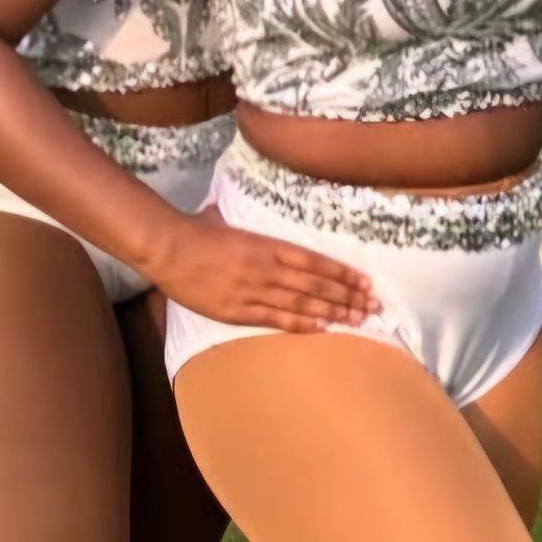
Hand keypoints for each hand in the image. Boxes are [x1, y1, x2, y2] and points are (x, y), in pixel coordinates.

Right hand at [154, 205, 377, 330]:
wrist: (169, 248)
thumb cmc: (195, 230)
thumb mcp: (225, 219)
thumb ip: (237, 222)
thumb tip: (228, 212)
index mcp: (267, 244)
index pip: (315, 261)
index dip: (342, 273)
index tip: (365, 282)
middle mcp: (267, 268)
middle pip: (315, 284)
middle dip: (346, 296)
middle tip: (373, 306)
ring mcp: (254, 291)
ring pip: (302, 303)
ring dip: (332, 312)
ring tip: (356, 320)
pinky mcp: (238, 310)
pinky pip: (276, 319)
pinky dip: (301, 324)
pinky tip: (321, 329)